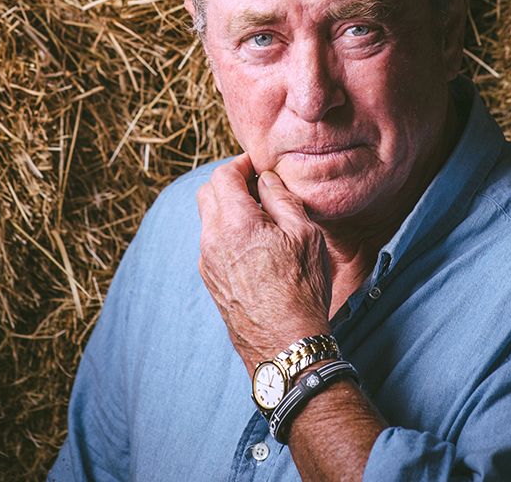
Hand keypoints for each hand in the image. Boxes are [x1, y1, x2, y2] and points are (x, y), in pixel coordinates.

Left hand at [196, 154, 331, 374]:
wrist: (285, 346)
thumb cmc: (301, 288)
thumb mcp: (304, 234)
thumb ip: (281, 198)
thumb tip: (265, 179)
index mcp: (233, 223)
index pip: (222, 175)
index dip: (241, 164)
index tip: (258, 167)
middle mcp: (211, 241)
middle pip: (207, 193)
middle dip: (229, 182)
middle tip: (258, 186)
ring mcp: (207, 264)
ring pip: (208, 219)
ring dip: (228, 208)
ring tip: (261, 217)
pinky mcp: (211, 282)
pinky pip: (211, 243)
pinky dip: (227, 231)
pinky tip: (254, 244)